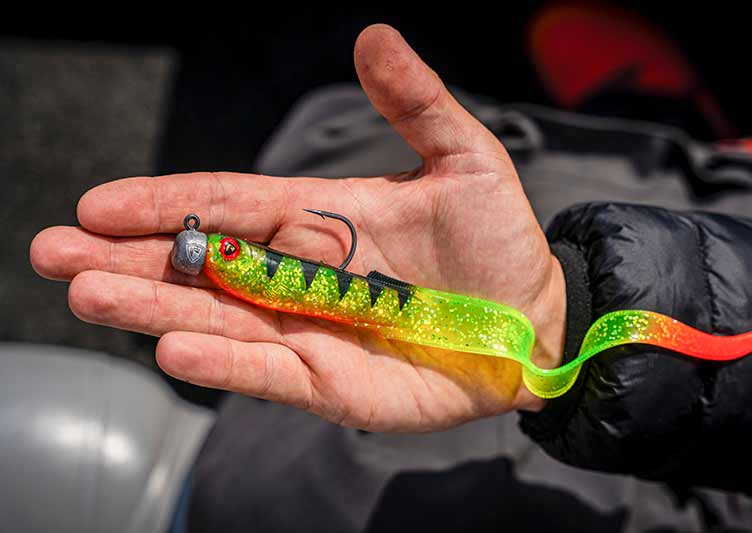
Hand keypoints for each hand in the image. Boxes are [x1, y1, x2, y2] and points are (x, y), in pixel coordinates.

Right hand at [30, 24, 565, 431]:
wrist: (534, 320)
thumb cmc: (499, 241)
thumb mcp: (465, 161)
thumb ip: (416, 103)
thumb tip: (373, 36)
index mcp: (319, 219)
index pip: (227, 203)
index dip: (163, 202)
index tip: (96, 203)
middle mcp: (299, 276)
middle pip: (201, 264)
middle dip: (129, 259)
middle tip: (52, 253)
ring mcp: (309, 331)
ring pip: (218, 318)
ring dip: (154, 309)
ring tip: (88, 295)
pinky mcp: (330, 384)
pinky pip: (268, 371)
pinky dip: (223, 361)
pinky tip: (174, 348)